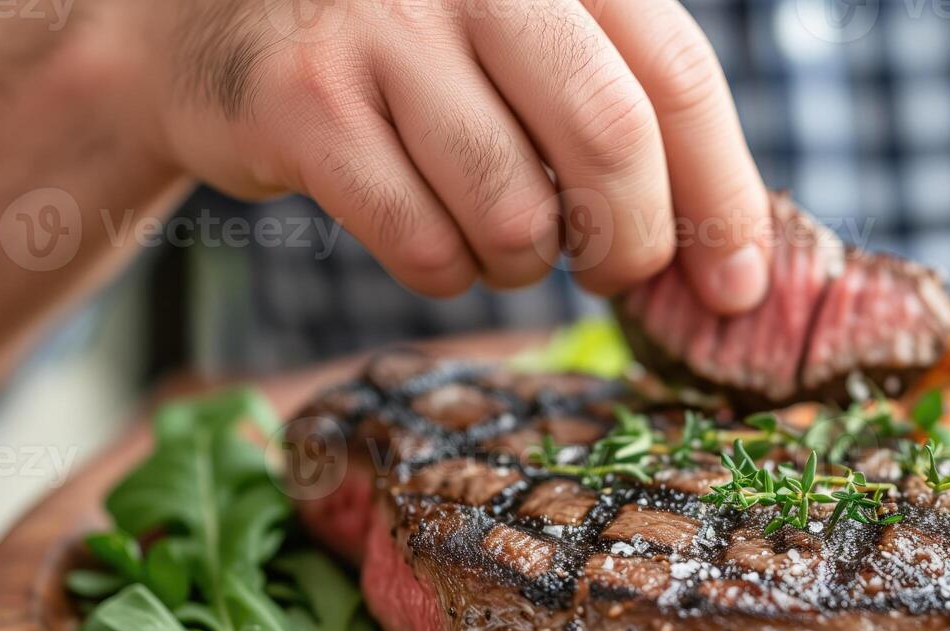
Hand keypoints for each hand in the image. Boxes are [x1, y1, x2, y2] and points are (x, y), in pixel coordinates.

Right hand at [137, 0, 770, 309]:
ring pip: (517, 213)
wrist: (212, 31)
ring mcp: (384, 26)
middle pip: (611, 143)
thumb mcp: (530, 39)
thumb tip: (735, 269)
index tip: (737, 285)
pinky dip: (447, 270)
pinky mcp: (307, 102)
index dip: (722, 195)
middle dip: (632, 242)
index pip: (676, 76)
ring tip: (498, 229)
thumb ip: (627, 116)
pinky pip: (426, 246)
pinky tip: (430, 232)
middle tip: (616, 270)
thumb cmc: (414, 53)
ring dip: (524, 260)